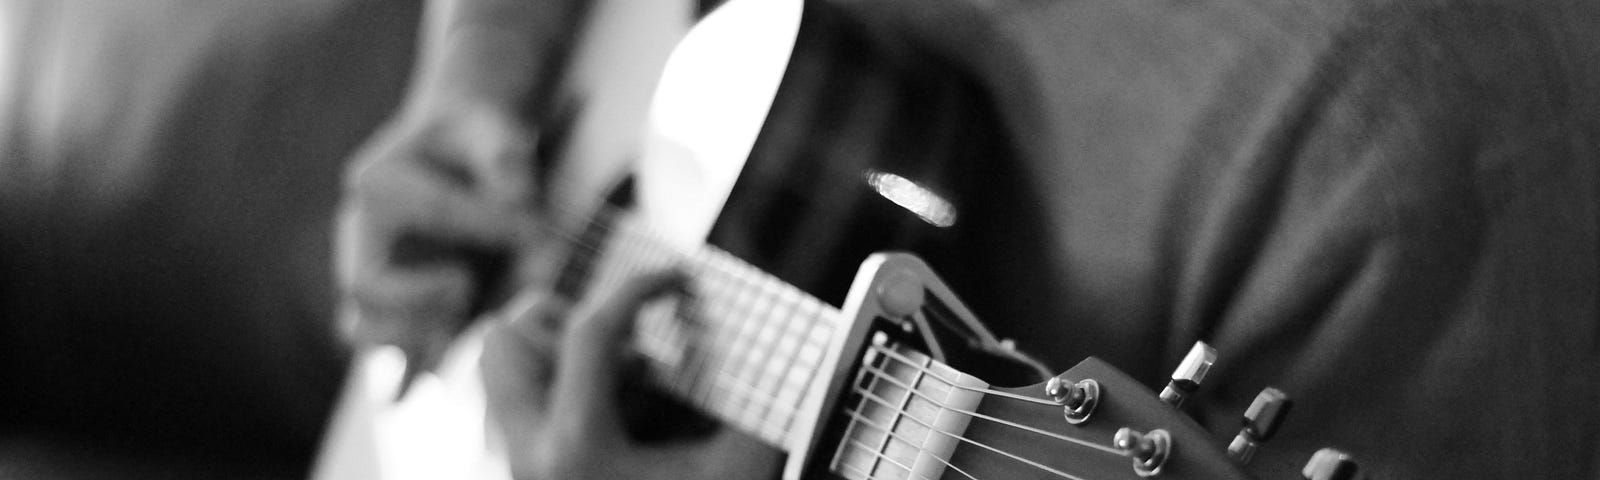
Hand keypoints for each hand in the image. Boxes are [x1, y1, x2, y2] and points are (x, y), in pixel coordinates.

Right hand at [335, 99, 537, 373]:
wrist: (460, 154)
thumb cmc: (477, 138)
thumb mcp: (494, 131)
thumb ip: (505, 159)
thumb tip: (520, 201)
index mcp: (379, 185)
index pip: (427, 211)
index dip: (485, 223)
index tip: (536, 227)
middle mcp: (362, 236)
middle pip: (365, 288)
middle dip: (421, 297)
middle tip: (469, 286)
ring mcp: (376, 277)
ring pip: (363, 328)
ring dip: (410, 340)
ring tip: (458, 328)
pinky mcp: (400, 310)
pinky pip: (389, 350)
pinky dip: (407, 372)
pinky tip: (431, 391)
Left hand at [480, 272, 783, 479]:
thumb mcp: (731, 474)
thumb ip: (757, 416)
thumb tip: (786, 352)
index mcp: (576, 447)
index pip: (593, 332)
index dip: (642, 288)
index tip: (678, 280)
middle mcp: (523, 451)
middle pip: (509, 335)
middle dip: (568, 320)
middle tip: (627, 347)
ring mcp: (505, 462)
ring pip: (496, 362)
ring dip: (553, 351)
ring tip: (612, 384)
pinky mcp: (506, 470)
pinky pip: (509, 399)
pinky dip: (550, 388)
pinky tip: (600, 420)